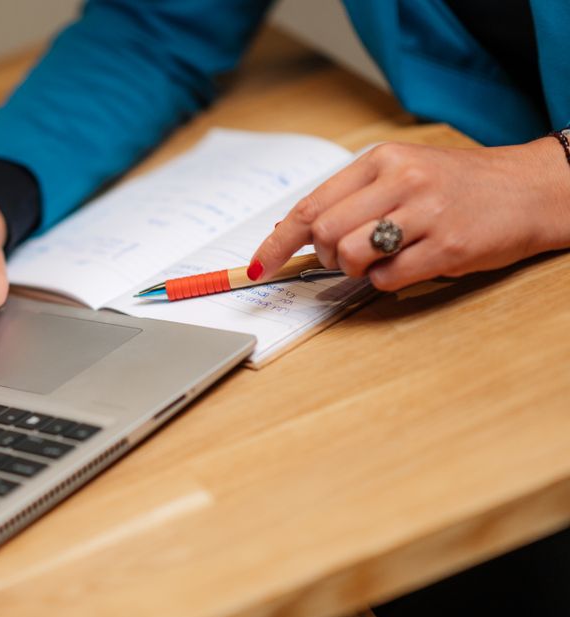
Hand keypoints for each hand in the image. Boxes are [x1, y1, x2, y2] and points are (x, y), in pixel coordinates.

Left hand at [249, 138, 569, 290]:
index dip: (278, 241)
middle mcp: (401, 181)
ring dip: (356, 270)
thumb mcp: (403, 172)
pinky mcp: (447, 248)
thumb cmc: (459, 186)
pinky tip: (409, 266)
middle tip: (346, 258)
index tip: (259, 266)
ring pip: (352, 256)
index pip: (311, 205)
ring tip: (383, 258)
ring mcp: (425, 214)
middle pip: (325, 233)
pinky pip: (388, 278)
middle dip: (326, 257)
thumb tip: (296, 233)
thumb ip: (353, 197)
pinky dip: (386, 281)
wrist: (531, 190)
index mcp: (382, 160)